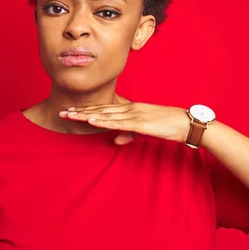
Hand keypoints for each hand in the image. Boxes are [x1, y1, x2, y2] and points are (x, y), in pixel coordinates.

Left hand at [59, 102, 190, 145]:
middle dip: (80, 111)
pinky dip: (102, 120)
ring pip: (105, 114)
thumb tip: (115, 141)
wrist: (185, 123)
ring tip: (70, 115)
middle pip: (100, 109)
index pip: (105, 109)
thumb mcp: (145, 131)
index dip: (88, 109)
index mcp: (130, 109)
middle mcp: (129, 108)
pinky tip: (91, 120)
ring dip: (86, 114)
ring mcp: (133, 114)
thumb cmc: (168, 126)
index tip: (72, 110)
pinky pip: (117, 122)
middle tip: (63, 112)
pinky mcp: (139, 122)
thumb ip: (129, 134)